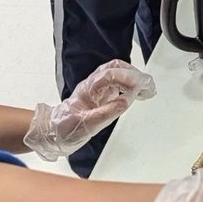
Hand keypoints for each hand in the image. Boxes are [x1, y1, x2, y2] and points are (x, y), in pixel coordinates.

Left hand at [23, 61, 154, 160]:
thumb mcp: (84, 125)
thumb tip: (125, 102)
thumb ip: (105, 113)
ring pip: (118, 73)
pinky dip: (132, 85)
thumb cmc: (64, 129)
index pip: (109, 75)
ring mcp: (98, 89)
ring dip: (134, 78)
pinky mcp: (103, 95)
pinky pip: (119, 84)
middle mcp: (93, 85)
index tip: (139, 87)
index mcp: (87, 90)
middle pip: (115, 68)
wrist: (53, 133)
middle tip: (149, 86)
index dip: (126, 78)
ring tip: (148, 89)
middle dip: (134, 74)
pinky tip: (139, 93)